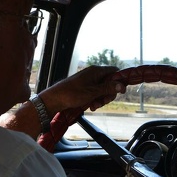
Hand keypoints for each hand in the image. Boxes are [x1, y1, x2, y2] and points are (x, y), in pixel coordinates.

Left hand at [1, 66, 125, 137]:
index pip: (114, 71)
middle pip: (110, 82)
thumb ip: (108, 88)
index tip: (120, 91)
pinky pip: (95, 93)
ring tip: (94, 106)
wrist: (55, 99)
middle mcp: (93, 74)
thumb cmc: (72, 94)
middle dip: (108, 94)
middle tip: (103, 102)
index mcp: (96, 71)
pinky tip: (90, 106)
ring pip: (102, 90)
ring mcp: (88, 81)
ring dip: (101, 99)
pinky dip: (94, 100)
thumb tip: (122, 85)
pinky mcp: (84, 88)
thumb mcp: (93, 92)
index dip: (119, 80)